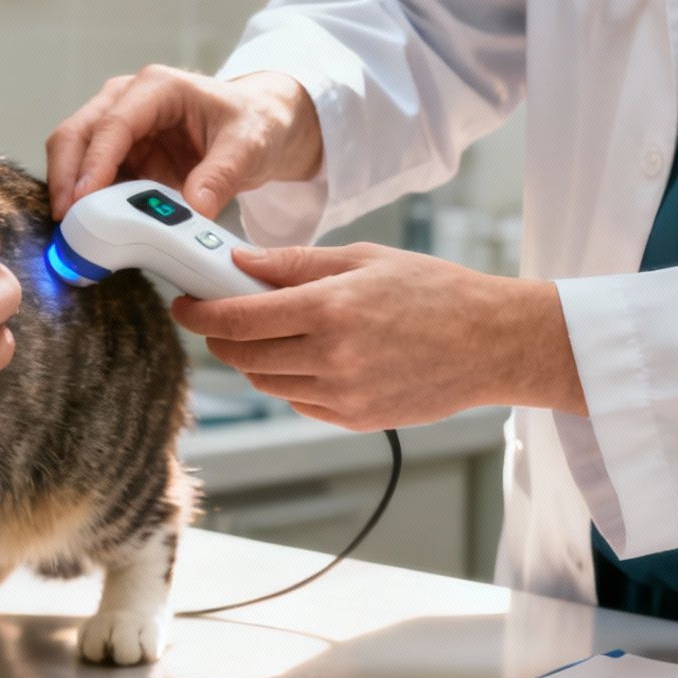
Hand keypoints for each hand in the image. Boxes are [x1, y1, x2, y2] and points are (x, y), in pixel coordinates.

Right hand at [45, 67, 323, 219]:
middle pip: (76, 134)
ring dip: (68, 191)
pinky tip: (89, 227)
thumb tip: (192, 210)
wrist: (260, 123)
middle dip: (64, 177)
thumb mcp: (248, 147)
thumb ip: (220, 176)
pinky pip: (90, 176)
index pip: (112, 125)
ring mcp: (119, 125)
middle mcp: (127, 99)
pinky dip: (84, 200)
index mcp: (157, 88)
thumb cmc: (254, 122)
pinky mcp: (120, 153)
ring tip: (73, 232)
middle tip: (65, 222)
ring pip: (73, 154)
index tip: (82, 200)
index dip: (93, 164)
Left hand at [173, 244, 586, 428]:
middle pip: (241, 356)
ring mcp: (343, 393)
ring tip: (270, 335)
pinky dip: (289, 381)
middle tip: (219, 318)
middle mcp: (332, 356)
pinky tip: (309, 358)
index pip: (238, 318)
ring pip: (265, 383)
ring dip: (252, 360)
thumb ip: (296, 263)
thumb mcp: (364, 258)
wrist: (492, 342)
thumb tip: (240, 262)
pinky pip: (298, 402)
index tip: (185, 304)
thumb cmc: (435, 291)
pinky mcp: (355, 419)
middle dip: (219, 337)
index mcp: (330, 308)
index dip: (199, 313)